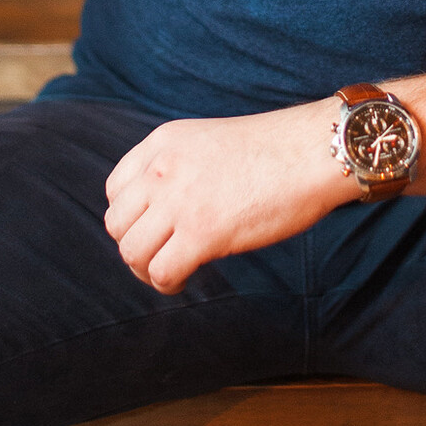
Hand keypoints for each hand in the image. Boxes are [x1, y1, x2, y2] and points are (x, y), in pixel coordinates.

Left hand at [105, 99, 354, 293]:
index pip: (115, 190)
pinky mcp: (202, 233)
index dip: (130, 218)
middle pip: (117, 224)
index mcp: (163, 142)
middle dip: (134, 247)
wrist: (311, 151)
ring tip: (174, 271)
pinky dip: (168, 283)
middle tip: (162, 257)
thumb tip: (164, 211)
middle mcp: (162, 169)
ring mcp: (179, 200)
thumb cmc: (274, 151)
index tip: (153, 230)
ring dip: (147, 270)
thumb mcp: (208, 142)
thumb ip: (179, 167)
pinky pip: (161, 272)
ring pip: (131, 252)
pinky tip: (187, 279)